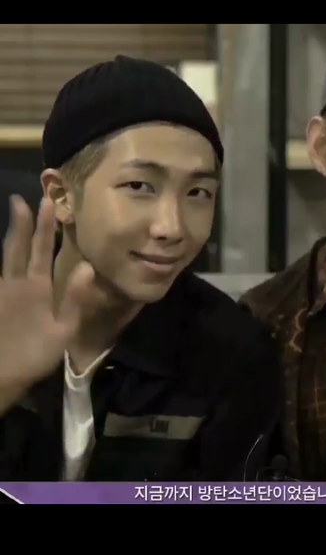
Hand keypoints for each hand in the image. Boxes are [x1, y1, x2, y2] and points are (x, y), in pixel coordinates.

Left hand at [0, 195, 93, 412]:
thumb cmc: (35, 355)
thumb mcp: (63, 331)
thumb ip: (74, 298)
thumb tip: (87, 265)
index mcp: (35, 288)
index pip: (40, 249)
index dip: (44, 225)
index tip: (45, 200)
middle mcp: (14, 283)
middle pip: (16, 247)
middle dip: (20, 222)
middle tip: (19, 199)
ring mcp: (1, 292)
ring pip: (4, 257)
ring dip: (10, 236)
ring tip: (13, 219)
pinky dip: (4, 258)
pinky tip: (6, 258)